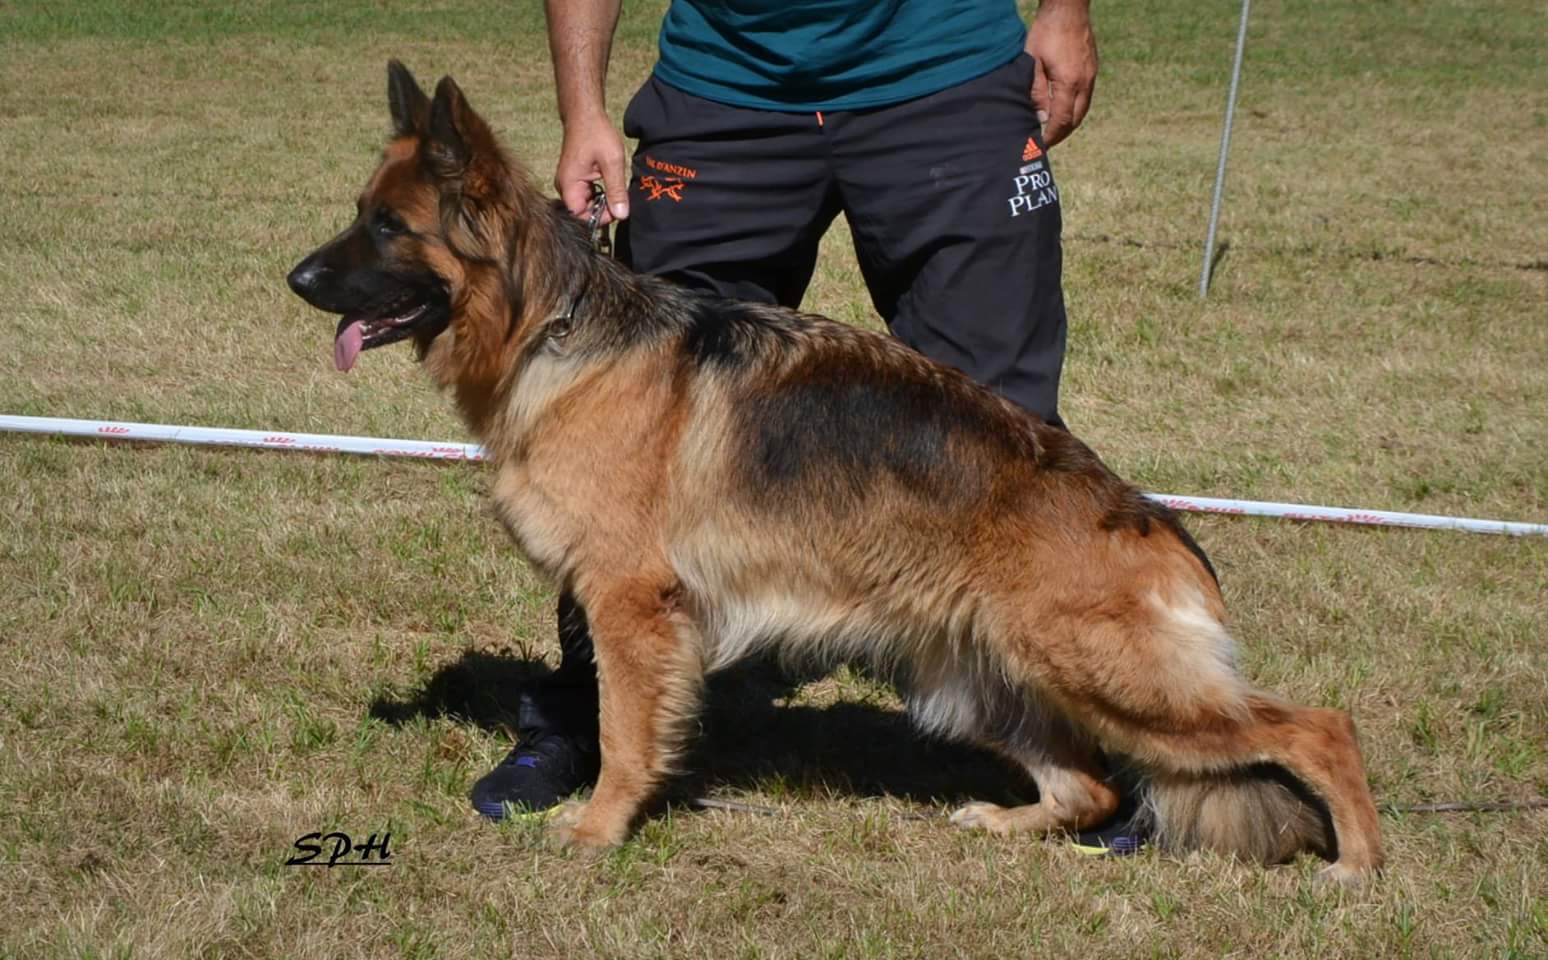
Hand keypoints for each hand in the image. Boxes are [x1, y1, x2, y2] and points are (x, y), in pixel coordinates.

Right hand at [554, 112, 629, 223]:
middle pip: (582, 213)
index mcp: (569, 185)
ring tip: (613, 186)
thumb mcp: (612, 163)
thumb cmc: (596, 133)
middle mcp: (564, 187)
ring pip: (585, 205)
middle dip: (602, 211)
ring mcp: (568, 183)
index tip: (616, 210)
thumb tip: (622, 215)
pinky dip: (598, 194)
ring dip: (601, 202)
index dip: (598, 219)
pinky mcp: (574, 179)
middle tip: (619, 199)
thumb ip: (616, 191)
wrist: (585, 114)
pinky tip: (607, 182)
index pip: (579, 217)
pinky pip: (586, 195)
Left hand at [1025, 1, 1097, 147]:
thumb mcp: (1033, 63)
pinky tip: (1064, 109)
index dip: (1051, 136)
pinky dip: (1075, 109)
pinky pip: (1086, 97)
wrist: (1068, 9)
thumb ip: (1037, 93)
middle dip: (1061, 134)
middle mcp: (1084, 82)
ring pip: (1083, 109)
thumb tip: (1041, 118)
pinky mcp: (1092, 68)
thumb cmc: (1046, 32)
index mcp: (1069, 83)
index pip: (1062, 120)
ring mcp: (1091, 75)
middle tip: (1047, 142)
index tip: (1041, 145)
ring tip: (1055, 130)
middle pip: (1076, 120)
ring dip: (1070, 123)